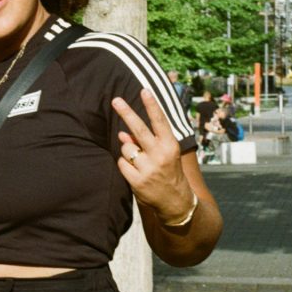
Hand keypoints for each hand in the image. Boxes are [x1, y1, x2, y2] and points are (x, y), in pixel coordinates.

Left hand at [112, 89, 193, 224]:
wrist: (176, 202)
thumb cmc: (168, 171)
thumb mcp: (164, 154)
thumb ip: (146, 142)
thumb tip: (122, 134)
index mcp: (170, 146)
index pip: (160, 122)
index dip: (151, 105)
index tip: (144, 90)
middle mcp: (160, 155)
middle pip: (139, 130)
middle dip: (126, 113)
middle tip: (115, 100)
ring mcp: (148, 169)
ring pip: (126, 148)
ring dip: (127, 151)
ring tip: (140, 161)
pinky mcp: (137, 181)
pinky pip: (121, 163)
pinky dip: (124, 165)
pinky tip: (135, 171)